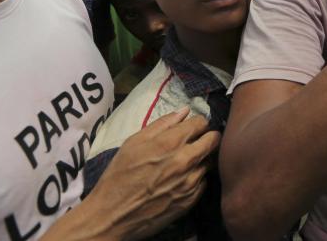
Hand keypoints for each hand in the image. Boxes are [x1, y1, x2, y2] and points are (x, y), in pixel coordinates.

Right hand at [80, 109, 219, 239]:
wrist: (112, 215)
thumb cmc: (119, 176)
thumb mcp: (133, 143)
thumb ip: (162, 124)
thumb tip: (184, 111)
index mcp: (170, 143)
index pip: (201, 123)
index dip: (197, 123)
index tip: (192, 128)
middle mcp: (185, 160)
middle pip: (214, 139)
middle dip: (207, 137)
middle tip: (196, 141)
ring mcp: (191, 181)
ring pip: (211, 160)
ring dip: (202, 158)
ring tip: (185, 163)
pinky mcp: (192, 199)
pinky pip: (204, 181)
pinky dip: (197, 177)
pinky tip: (182, 179)